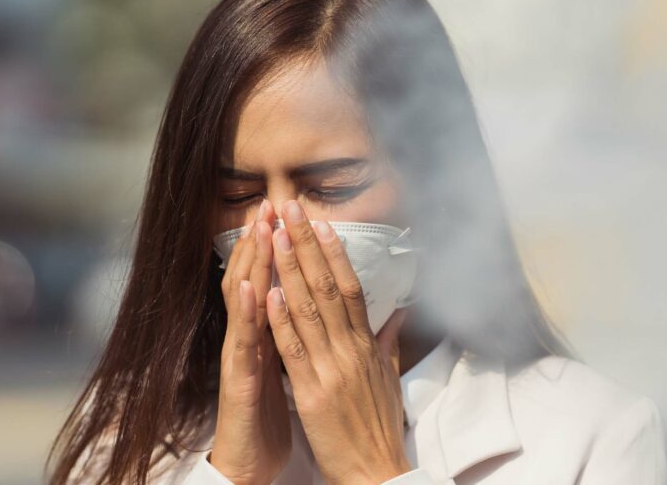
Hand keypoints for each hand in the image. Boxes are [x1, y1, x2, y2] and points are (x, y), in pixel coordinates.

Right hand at [211, 199, 290, 483]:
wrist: (251, 460)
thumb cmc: (272, 416)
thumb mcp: (294, 370)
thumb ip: (304, 338)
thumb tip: (321, 314)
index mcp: (273, 334)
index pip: (278, 281)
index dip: (286, 249)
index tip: (297, 215)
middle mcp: (253, 338)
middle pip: (257, 281)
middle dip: (264, 243)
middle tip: (271, 204)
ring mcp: (241, 355)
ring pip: (245, 302)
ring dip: (250, 264)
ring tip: (257, 229)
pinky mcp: (237, 379)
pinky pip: (242, 342)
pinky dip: (246, 313)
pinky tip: (249, 287)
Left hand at [264, 199, 411, 483]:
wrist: (377, 472)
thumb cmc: (379, 429)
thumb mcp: (389, 379)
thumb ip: (387, 343)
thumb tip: (395, 314)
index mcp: (368, 346)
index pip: (350, 289)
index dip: (335, 253)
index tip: (322, 223)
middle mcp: (352, 350)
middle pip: (328, 287)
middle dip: (307, 245)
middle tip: (292, 209)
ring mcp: (333, 369)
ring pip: (309, 310)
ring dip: (290, 269)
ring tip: (277, 234)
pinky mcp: (313, 392)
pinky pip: (294, 349)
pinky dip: (282, 319)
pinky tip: (271, 291)